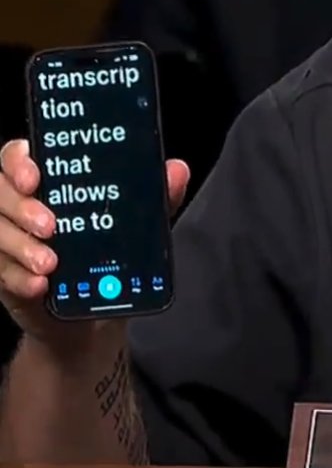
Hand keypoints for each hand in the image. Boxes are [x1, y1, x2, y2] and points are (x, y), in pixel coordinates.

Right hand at [0, 139, 188, 346]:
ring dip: (20, 246)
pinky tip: (39, 286)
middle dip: (22, 207)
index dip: (19, 162)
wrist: (95, 311)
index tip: (36, 177)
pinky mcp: (2, 271)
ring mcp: (7, 237)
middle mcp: (21, 204)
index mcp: (51, 179)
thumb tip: (177, 169)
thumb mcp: (138, 224)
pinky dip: (17, 278)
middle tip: (52, 226)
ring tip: (51, 263)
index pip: (17, 156)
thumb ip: (156, 197)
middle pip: (0, 191)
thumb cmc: (113, 253)